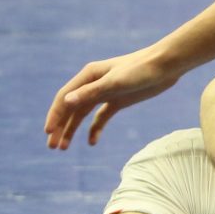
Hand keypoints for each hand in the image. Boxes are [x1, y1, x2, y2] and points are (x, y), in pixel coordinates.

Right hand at [44, 46, 180, 148]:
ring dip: (73, 129)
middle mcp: (93, 84)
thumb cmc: (141, 69)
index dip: (55, 115)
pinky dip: (95, 129)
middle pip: (71, 108)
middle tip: (52, 147)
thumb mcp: (116, 82)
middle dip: (60, 126)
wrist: (167, 65)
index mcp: (88, 75)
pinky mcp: (118, 100)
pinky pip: (101, 117)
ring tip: (63, 148)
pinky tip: (91, 142)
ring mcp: (106, 92)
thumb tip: (66, 101)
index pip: (64, 98)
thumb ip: (92, 92)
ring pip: (83, 114)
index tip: (48, 132)